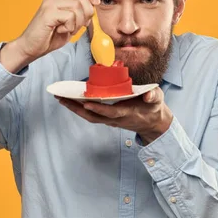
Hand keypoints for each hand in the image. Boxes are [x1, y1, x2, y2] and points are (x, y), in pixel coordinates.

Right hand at [0, 0, 99, 72]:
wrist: (31, 47)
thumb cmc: (50, 36)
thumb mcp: (70, 22)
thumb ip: (80, 12)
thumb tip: (94, 6)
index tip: (96, 2)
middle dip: (87, 11)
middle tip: (81, 24)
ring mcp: (49, 3)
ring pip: (77, 5)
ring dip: (78, 22)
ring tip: (69, 29)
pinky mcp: (48, 13)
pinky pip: (70, 16)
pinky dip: (70, 26)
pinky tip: (61, 30)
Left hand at [57, 88, 172, 143]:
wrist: (153, 122)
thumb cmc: (153, 107)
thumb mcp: (157, 99)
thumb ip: (154, 96)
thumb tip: (149, 95)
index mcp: (127, 113)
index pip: (111, 112)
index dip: (99, 108)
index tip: (86, 102)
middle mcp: (116, 119)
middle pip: (93, 116)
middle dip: (76, 108)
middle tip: (61, 98)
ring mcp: (110, 120)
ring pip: (89, 116)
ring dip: (74, 108)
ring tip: (60, 98)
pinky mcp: (107, 118)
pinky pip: (90, 115)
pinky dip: (79, 109)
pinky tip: (70, 101)